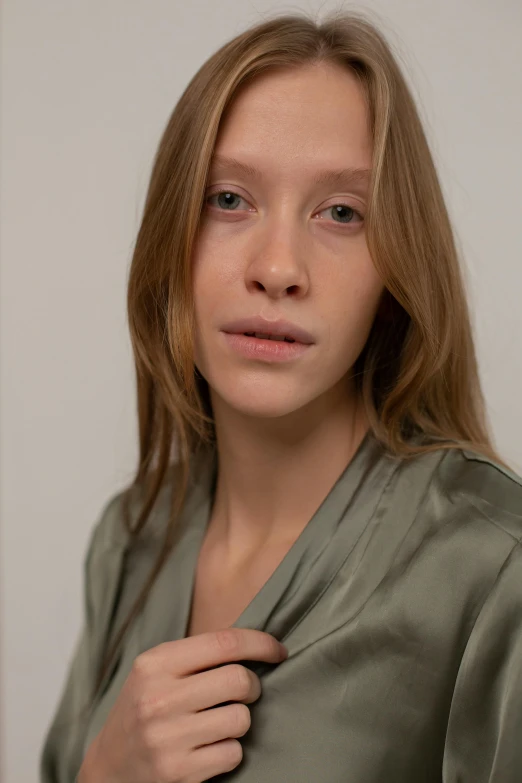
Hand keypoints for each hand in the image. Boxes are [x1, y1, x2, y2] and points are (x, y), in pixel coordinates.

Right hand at [79, 628, 287, 782]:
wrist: (109, 767)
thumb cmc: (144, 709)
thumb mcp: (157, 671)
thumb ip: (198, 655)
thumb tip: (258, 641)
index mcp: (155, 664)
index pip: (223, 643)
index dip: (260, 643)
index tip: (278, 650)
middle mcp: (158, 698)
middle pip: (238, 680)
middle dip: (252, 685)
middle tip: (244, 691)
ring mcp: (167, 738)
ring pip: (240, 719)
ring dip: (239, 721)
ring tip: (219, 722)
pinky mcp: (178, 772)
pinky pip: (233, 753)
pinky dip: (230, 751)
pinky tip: (209, 748)